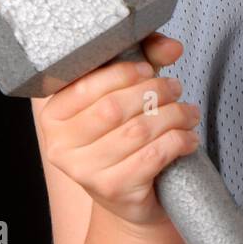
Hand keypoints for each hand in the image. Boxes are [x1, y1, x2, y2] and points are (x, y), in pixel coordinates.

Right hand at [38, 32, 199, 226]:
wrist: (128, 196)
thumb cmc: (120, 137)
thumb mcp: (125, 94)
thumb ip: (144, 59)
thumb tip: (171, 47)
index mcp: (53, 116)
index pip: (85, 85)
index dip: (122, 73)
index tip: (148, 68)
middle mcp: (60, 146)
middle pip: (113, 108)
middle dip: (153, 92)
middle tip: (175, 87)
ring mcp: (84, 171)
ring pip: (137, 131)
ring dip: (173, 116)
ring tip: (188, 112)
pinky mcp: (113, 189)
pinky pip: (152, 156)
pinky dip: (177, 141)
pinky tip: (188, 138)